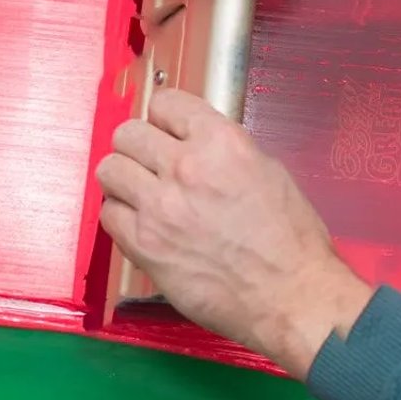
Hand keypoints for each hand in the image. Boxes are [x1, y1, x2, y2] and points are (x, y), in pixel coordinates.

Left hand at [95, 89, 372, 378]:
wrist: (291, 296)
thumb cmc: (291, 241)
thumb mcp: (268, 171)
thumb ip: (224, 152)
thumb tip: (194, 145)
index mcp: (222, 142)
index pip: (166, 103)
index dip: (164, 118)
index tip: (165, 130)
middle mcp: (186, 167)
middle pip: (128, 134)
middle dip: (138, 147)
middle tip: (150, 165)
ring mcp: (160, 207)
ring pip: (110, 170)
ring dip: (124, 180)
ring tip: (141, 195)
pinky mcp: (144, 245)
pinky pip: (109, 214)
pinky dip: (121, 217)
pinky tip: (142, 225)